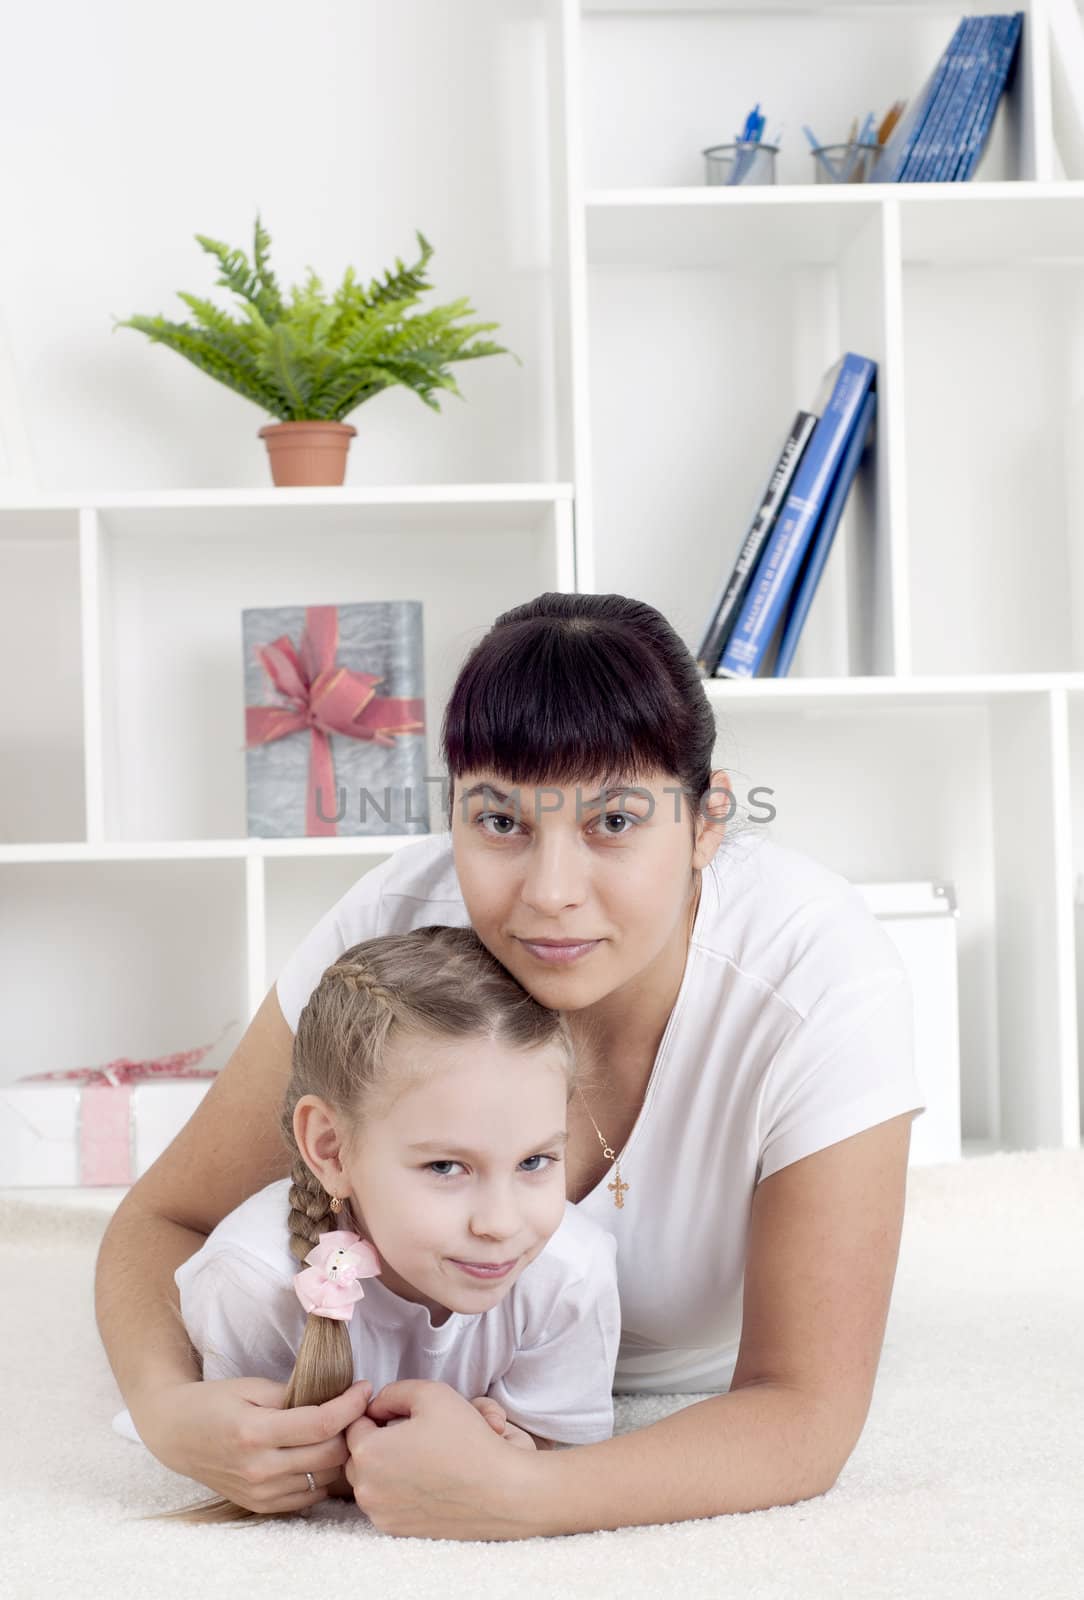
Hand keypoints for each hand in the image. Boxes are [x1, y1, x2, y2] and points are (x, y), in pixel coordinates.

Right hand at [129, 1375, 374, 1515]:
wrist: (178, 1434)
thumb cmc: (215, 1402)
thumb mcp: (252, 1387)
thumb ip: (294, 1395)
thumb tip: (336, 1399)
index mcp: (255, 1433)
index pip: (321, 1425)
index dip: (351, 1405)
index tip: (364, 1388)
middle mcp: (259, 1469)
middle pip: (329, 1455)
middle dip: (351, 1429)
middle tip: (356, 1409)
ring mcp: (260, 1493)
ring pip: (324, 1478)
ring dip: (340, 1453)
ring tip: (340, 1429)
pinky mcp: (261, 1505)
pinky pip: (309, 1495)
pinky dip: (322, 1474)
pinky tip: (319, 1452)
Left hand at [345, 1379, 540, 1537]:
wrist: (501, 1491)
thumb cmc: (467, 1438)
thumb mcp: (431, 1393)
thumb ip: (393, 1392)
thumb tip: (375, 1405)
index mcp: (368, 1452)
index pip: (353, 1423)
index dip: (377, 1413)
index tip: (402, 1415)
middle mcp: (365, 1489)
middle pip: (357, 1454)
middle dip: (377, 1441)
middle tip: (411, 1434)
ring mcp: (380, 1514)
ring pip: (369, 1480)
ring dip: (385, 1466)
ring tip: (421, 1456)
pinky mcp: (396, 1531)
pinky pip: (384, 1502)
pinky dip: (397, 1490)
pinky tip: (426, 1479)